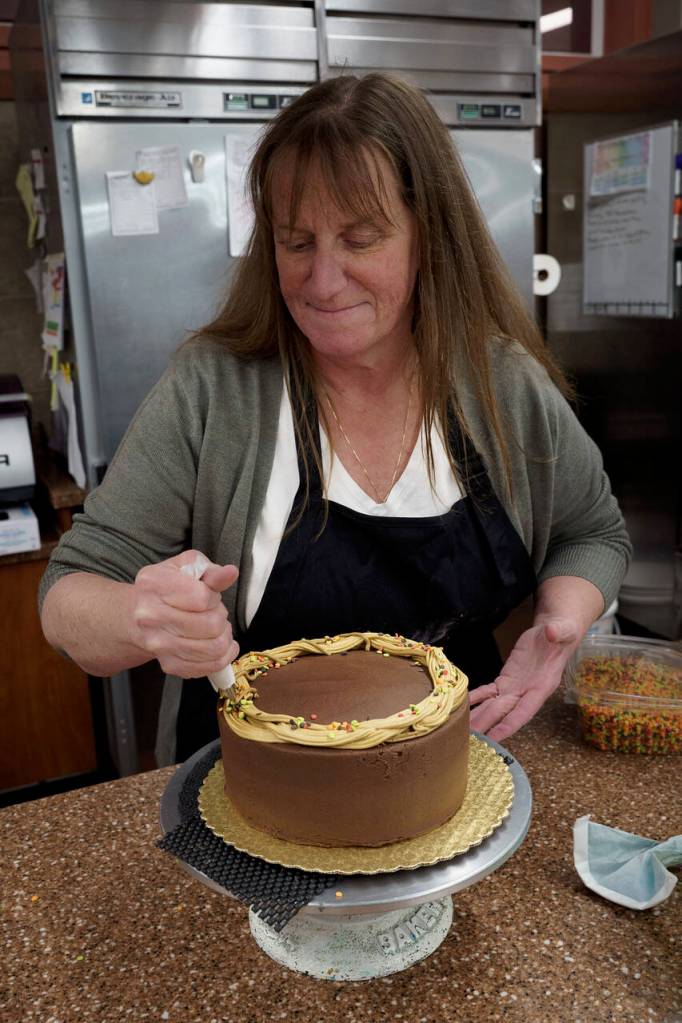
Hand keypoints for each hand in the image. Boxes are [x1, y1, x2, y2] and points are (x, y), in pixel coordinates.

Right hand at [130, 550, 239, 677]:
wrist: (138, 615)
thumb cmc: (168, 587)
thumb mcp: (187, 568)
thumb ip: (211, 571)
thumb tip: (230, 573)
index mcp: (154, 584)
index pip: (202, 598)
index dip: (214, 597)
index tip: (209, 596)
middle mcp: (150, 616)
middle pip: (210, 625)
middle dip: (221, 617)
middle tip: (215, 612)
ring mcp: (157, 643)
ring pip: (213, 648)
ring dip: (225, 637)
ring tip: (218, 628)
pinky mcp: (168, 664)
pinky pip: (208, 667)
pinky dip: (222, 657)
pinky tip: (220, 645)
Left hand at [469, 617, 580, 741]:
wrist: (553, 634)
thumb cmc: (561, 634)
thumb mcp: (562, 631)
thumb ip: (557, 632)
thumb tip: (551, 631)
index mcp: (543, 686)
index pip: (524, 711)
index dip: (509, 724)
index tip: (495, 737)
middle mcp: (528, 692)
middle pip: (503, 712)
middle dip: (486, 725)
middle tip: (469, 739)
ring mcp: (516, 687)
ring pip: (493, 705)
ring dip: (478, 716)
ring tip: (461, 729)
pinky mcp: (506, 679)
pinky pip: (489, 691)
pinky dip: (476, 697)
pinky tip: (463, 704)